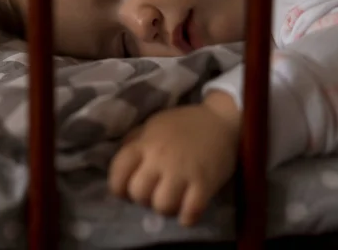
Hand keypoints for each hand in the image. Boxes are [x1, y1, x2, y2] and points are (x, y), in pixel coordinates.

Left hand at [108, 92, 240, 225]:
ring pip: (162, 206)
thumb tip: (121, 168)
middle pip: (138, 193)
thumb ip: (135, 143)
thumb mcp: (152, 126)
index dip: (118, 187)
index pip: (117, 172)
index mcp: (144, 143)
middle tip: (153, 193)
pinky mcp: (205, 183)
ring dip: (165, 209)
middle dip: (142, 199)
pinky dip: (186, 218)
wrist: (220, 119)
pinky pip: (190, 212)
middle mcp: (160, 158)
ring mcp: (183, 171)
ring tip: (172, 201)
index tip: (126, 189)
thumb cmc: (182, 124)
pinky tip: (187, 211)